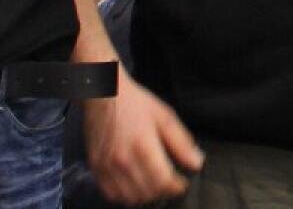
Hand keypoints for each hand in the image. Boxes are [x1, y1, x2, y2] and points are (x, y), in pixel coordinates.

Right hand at [84, 68, 203, 202]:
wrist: (104, 95)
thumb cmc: (136, 103)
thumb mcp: (165, 117)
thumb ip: (182, 142)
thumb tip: (196, 163)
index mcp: (142, 146)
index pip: (163, 181)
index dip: (176, 187)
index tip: (182, 183)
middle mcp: (122, 160)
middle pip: (148, 192)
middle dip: (164, 192)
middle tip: (171, 184)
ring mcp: (106, 166)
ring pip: (130, 197)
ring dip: (146, 196)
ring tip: (155, 186)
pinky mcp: (96, 168)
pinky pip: (111, 194)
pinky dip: (125, 196)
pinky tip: (135, 186)